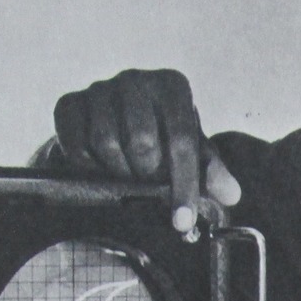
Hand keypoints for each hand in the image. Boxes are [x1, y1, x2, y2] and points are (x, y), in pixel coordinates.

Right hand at [51, 69, 242, 224]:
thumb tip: (231, 194)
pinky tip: (102, 168)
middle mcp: (135, 79)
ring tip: (128, 176)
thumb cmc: (163, 139)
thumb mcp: (193, 153)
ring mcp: (99, 88)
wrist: (116, 124)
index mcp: (173, 86)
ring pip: (106, 142)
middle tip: (149, 185)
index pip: (181, 138)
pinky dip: (90, 167)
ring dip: (119, 172)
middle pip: (141, 141)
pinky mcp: (69, 103)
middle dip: (147, 175)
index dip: (184, 184)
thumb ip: (212, 172)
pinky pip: (76, 144)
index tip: (182, 221)